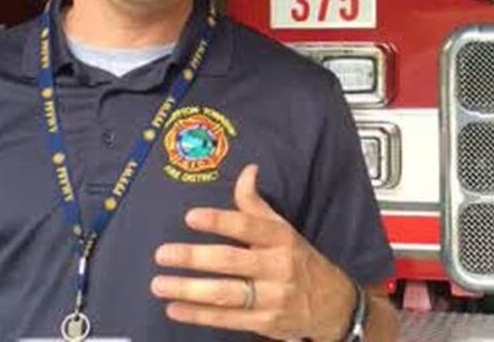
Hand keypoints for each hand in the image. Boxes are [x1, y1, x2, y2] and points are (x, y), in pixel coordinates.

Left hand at [150, 164, 357, 340]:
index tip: (191, 217)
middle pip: (231, 261)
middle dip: (194, 258)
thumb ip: (256, 205)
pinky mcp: (265, 323)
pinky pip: (228, 318)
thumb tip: (247, 170)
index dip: (220, 221)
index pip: (249, 226)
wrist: (334, 305)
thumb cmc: (299, 261)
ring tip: (159, 284)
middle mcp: (278, 267)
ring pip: (226, 292)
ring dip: (190, 289)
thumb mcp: (283, 229)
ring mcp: (272, 298)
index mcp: (281, 239)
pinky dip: (199, 315)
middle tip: (162, 254)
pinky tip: (174, 309)